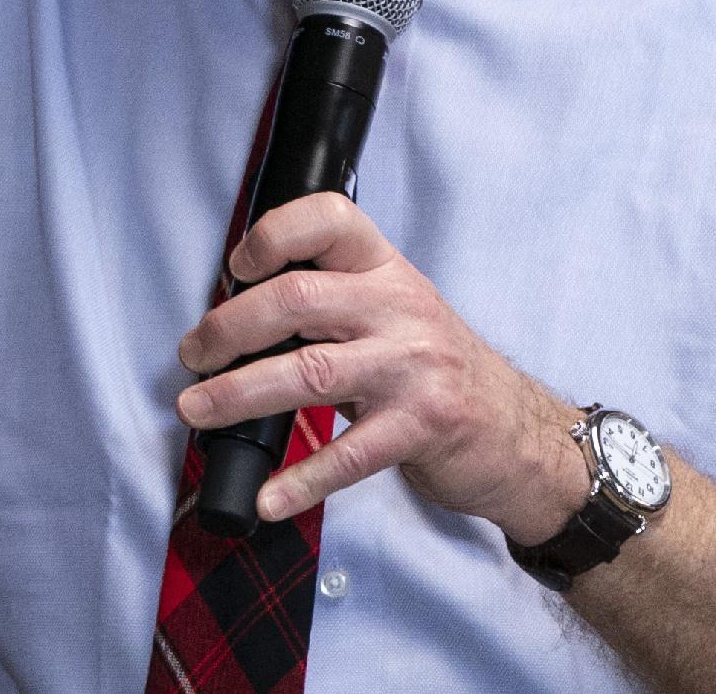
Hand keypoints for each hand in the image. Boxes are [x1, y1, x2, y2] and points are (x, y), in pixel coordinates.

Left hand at [171, 192, 590, 536]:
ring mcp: (413, 369)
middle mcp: (400, 310)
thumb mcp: (394, 314)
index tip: (233, 268)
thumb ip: (332, 305)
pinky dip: (300, 479)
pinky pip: (349, 455)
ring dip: (239, 394)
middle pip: (297, 298)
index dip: (274, 234)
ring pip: (309, 372)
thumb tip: (238, 320)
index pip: (331, 219)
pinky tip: (266, 496)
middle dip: (229, 327)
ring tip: (197, 409)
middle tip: (192, 355)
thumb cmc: (440, 370)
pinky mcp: (422, 429)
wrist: (523, 435)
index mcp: (387, 271)